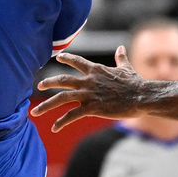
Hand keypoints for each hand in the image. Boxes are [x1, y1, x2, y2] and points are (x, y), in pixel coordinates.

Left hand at [29, 46, 147, 131]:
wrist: (142, 96)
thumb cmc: (136, 83)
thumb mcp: (126, 68)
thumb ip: (120, 58)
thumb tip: (121, 48)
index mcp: (95, 70)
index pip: (76, 61)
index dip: (66, 58)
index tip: (57, 57)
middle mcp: (88, 81)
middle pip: (62, 80)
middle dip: (49, 82)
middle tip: (39, 85)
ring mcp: (88, 94)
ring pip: (62, 98)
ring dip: (46, 105)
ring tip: (35, 111)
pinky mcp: (92, 108)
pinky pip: (72, 115)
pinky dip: (61, 122)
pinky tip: (54, 128)